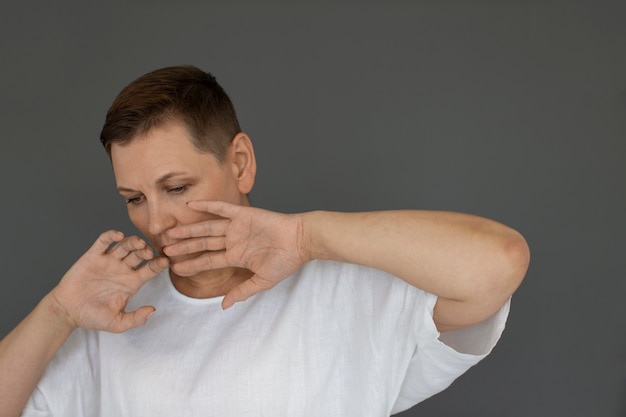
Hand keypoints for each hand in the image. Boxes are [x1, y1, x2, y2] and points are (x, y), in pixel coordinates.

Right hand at [49, 230, 168, 332]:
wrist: (67, 312)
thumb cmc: (92, 317)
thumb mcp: (118, 323)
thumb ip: (136, 319)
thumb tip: (153, 310)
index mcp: (132, 282)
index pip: (150, 269)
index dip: (159, 264)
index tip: (166, 261)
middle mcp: (122, 269)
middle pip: (140, 254)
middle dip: (146, 250)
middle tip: (149, 253)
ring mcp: (108, 261)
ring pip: (125, 245)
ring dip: (133, 241)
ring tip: (138, 244)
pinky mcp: (93, 256)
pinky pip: (103, 241)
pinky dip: (111, 235)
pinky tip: (118, 235)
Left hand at [163, 201, 308, 308]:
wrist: (301, 241)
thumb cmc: (286, 261)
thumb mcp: (262, 281)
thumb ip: (242, 291)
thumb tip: (224, 306)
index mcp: (237, 256)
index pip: (208, 260)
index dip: (192, 264)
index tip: (176, 268)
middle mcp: (233, 241)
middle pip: (203, 244)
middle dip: (185, 247)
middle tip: (165, 248)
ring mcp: (237, 227)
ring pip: (208, 228)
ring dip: (190, 230)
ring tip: (172, 232)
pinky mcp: (244, 214)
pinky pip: (222, 209)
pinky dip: (207, 206)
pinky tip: (191, 205)